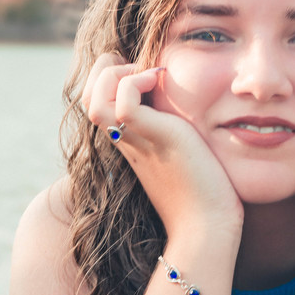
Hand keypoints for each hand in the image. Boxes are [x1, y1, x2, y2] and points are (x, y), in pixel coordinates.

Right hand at [83, 53, 242, 233]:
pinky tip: (159, 78)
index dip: (107, 80)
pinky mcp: (155, 138)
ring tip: (146, 73)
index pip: (97, 105)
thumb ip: (176, 134)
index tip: (140, 71)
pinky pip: (123, 104)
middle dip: (104, 71)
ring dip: (113, 76)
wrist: (208, 227)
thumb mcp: (184, 155)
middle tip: (140, 67)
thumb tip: (190, 115)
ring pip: (93, 100)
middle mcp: (127, 141)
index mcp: (131, 143)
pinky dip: (134, 82)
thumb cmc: (204, 196)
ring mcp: (137, 141)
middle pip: (86, 99)